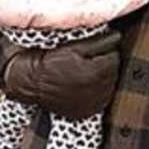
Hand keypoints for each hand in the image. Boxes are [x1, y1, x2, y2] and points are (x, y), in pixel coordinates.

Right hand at [2, 30, 121, 119]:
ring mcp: (93, 103)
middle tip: (88, 61)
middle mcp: (97, 90)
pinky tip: (84, 85)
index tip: (94, 51)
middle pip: (113, 72)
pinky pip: (101, 99)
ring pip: (109, 86)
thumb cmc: (51, 62)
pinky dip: (97, 92)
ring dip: (102, 78)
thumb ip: (99, 42)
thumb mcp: (74, 47)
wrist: (31, 82)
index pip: (114, 57)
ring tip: (84, 72)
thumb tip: (116, 37)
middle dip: (105, 65)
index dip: (105, 52)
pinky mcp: (88, 111)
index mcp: (96, 72)